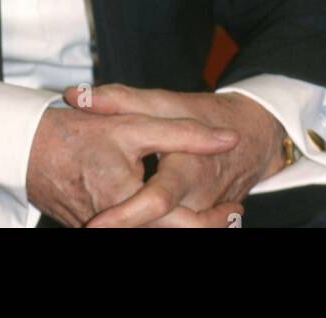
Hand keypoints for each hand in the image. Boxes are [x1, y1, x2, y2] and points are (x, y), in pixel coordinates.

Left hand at [60, 83, 285, 227]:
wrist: (252, 136)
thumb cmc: (204, 113)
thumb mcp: (164, 102)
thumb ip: (120, 99)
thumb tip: (73, 95)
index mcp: (187, 170)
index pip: (156, 201)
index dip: (124, 217)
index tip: (93, 225)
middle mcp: (197, 201)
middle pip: (161, 227)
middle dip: (126, 226)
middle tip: (90, 225)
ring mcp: (203, 216)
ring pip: (167, 229)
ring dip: (137, 224)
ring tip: (103, 219)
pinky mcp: (204, 220)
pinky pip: (176, 226)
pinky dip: (154, 223)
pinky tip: (126, 216)